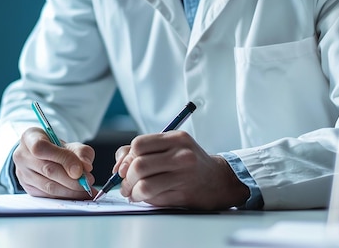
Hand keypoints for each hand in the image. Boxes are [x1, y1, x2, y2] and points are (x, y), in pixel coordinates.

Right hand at [13, 127, 94, 198]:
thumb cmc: (56, 148)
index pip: (41, 148)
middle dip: (72, 179)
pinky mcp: (27, 188)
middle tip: (88, 182)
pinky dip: (65, 196)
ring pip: (48, 186)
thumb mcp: (70, 144)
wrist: (43, 155)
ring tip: (86, 190)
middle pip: (48, 169)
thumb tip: (86, 167)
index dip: (62, 159)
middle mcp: (22, 155)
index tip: (80, 170)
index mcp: (30, 137)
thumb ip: (81, 152)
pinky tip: (77, 195)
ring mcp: (22, 173)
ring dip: (71, 191)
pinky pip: (48, 195)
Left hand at [114, 131, 249, 209]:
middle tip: (126, 185)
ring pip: (144, 184)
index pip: (139, 144)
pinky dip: (143, 199)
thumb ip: (143, 151)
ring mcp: (184, 175)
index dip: (126, 158)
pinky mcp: (184, 194)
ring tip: (133, 193)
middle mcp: (181, 154)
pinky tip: (145, 198)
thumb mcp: (171, 147)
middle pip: (138, 165)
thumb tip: (119, 167)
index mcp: (176, 138)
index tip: (124, 169)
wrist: (220, 180)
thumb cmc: (190, 163)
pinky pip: (153, 198)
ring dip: (132, 192)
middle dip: (126, 179)